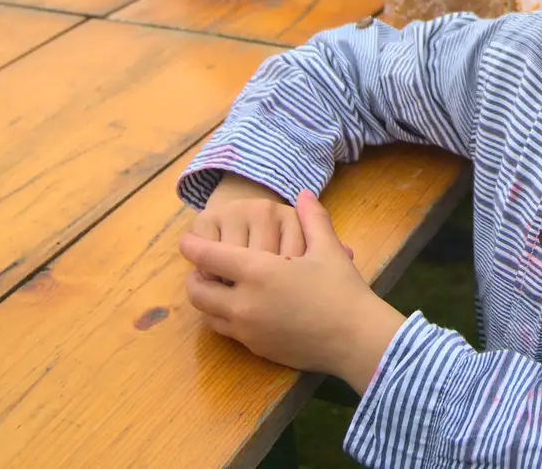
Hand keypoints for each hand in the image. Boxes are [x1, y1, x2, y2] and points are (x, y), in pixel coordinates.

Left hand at [181, 190, 407, 392]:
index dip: (192, 246)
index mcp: (258, 272)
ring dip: (207, 299)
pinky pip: (226, 331)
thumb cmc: (342, 289)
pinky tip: (244, 307)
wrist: (355, 339)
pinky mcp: (256, 348)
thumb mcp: (328, 248)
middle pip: (196, 291)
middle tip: (204, 267)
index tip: (186, 240)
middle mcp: (243, 302)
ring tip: (221, 287)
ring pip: (207, 315)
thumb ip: (312, 218)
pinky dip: (224, 317)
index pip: (208, 256)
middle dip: (194, 277)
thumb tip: (304, 193)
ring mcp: (247, 330)